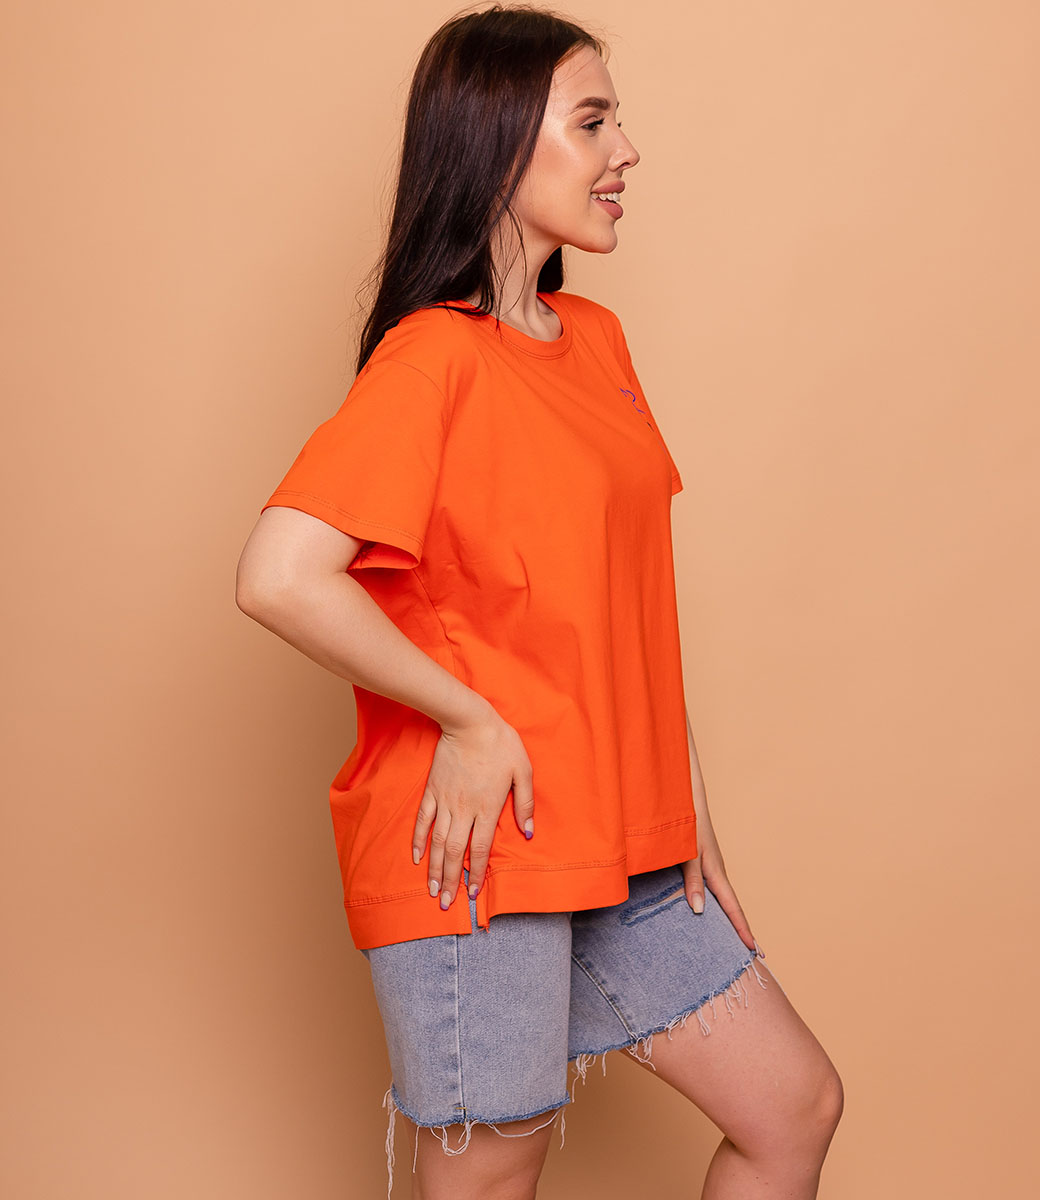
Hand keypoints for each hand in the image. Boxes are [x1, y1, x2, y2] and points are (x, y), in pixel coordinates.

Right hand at [412, 710, 533, 911]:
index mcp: (487, 808)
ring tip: (430, 890)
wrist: (470, 721)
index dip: (477, 874)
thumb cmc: (501, 744)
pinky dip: (418, 840)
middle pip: (454, 853)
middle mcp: (464, 810)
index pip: (480, 850)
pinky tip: (416, 857)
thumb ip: (526, 803)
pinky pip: (423, 820)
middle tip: (445, 904)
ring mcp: (445, 802)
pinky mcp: (432, 791)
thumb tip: (528, 831)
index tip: (474, 894)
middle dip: (450, 881)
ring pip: (437, 842)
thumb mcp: (523, 770)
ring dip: (433, 869)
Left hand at [680, 814, 756, 953]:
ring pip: (721, 899)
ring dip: (727, 918)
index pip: (733, 908)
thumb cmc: (688, 824)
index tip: (753, 950)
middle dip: (739, 929)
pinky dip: (715, 905)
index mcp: (716, 873)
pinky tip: (708, 911)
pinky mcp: (702, 862)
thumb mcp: (688, 854)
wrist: (686, 799)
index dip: (742, 930)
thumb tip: (700, 911)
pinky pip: (712, 889)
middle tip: (750, 953)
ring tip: (731, 940)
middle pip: (731, 907)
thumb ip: (692, 881)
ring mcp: (710, 867)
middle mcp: (717, 872)